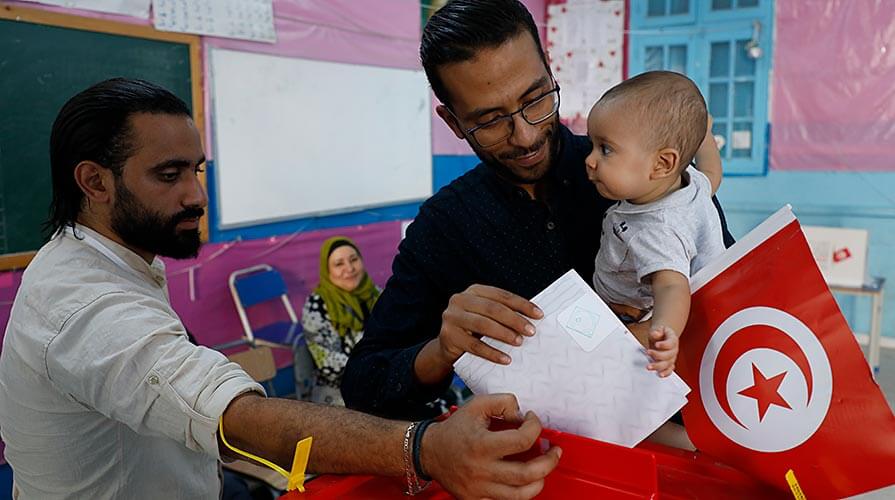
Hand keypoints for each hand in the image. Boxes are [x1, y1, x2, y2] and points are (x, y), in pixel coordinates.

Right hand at [421, 394, 561, 498]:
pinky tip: (525, 481)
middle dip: (549, 462)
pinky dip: (521, 493)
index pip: (522, 440)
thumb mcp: (476, 405)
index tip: (532, 420)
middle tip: (555, 451)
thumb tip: (523, 416)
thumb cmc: (455, 428)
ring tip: (544, 469)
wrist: (430, 451)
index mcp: (482, 444)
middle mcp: (481, 470)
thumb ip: (503, 402)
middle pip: (527, 474)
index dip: (535, 427)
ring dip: (540, 481)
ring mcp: (479, 489)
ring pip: (521, 494)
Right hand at [437, 284, 542, 365]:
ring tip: (519, 342)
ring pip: (483, 324)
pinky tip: (505, 359)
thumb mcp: (486, 316)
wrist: (448, 348)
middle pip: (492, 308)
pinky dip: (492, 353)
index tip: (539, 315)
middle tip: (531, 331)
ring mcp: (452, 317)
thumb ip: (503, 313)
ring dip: (504, 334)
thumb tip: (534, 318)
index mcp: (473, 291)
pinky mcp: (448, 336)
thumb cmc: (474, 330)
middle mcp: (460, 300)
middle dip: (514, 320)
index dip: (522, 304)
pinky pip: (474, 345)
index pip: (501, 296)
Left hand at [646, 325, 678, 376]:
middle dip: (658, 355)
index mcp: (673, 339)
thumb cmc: (661, 332)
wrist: (663, 336)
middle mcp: (674, 349)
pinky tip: (660, 374)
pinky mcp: (669, 363)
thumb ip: (657, 331)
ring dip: (658, 366)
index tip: (656, 344)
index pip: (671, 343)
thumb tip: (655, 334)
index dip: (664, 345)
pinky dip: (665, 373)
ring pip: (668, 364)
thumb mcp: (658, 328)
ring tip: (649, 366)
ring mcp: (672, 357)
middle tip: (648, 352)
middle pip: (669, 355)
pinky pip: (669, 370)